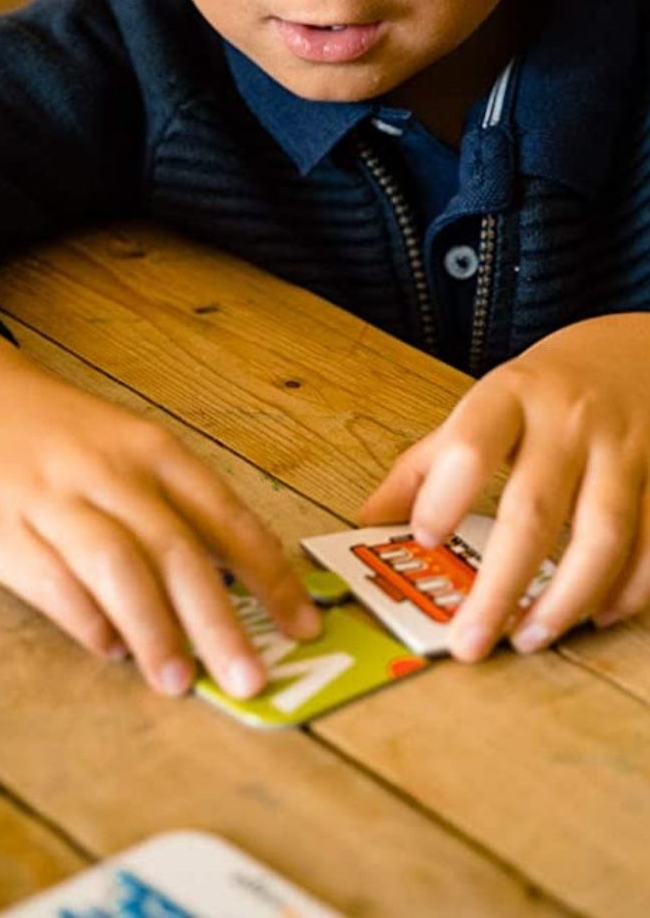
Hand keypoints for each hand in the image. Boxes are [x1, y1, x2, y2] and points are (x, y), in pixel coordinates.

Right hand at [0, 319, 320, 697]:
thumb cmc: (61, 434)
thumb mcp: (127, 448)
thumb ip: (175, 508)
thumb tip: (235, 587)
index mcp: (151, 449)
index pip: (225, 516)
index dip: (268, 575)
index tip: (302, 624)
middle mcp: (109, 470)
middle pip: (176, 550)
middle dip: (219, 621)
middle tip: (250, 680)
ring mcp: (53, 498)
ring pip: (117, 567)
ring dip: (154, 630)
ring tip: (180, 682)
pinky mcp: (1, 527)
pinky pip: (52, 581)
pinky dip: (87, 620)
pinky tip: (111, 650)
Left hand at [358, 314, 649, 661]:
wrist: (635, 354)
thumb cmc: (543, 392)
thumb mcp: (481, 407)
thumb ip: (427, 464)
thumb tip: (369, 520)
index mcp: (509, 397)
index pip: (471, 444)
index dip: (444, 495)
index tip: (424, 541)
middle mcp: (568, 421)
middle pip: (534, 509)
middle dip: (500, 585)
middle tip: (470, 639)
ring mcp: (623, 449)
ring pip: (602, 535)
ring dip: (566, 599)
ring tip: (529, 638)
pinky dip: (626, 589)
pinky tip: (595, 616)